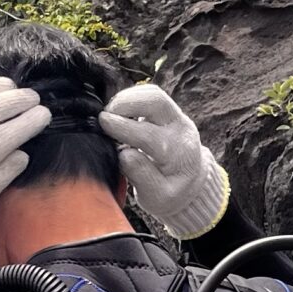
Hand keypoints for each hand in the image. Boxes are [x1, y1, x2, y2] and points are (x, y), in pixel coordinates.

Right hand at [99, 83, 228, 239]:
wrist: (189, 182)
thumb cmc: (171, 192)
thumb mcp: (157, 197)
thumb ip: (142, 176)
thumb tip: (124, 154)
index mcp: (179, 154)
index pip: (150, 135)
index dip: (124, 127)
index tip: (103, 124)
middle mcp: (180, 130)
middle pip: (157, 101)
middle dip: (126, 103)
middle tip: (104, 115)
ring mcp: (176, 117)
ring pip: (153, 94)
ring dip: (127, 98)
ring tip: (109, 113)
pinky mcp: (168, 112)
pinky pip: (150, 95)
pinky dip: (130, 98)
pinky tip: (117, 112)